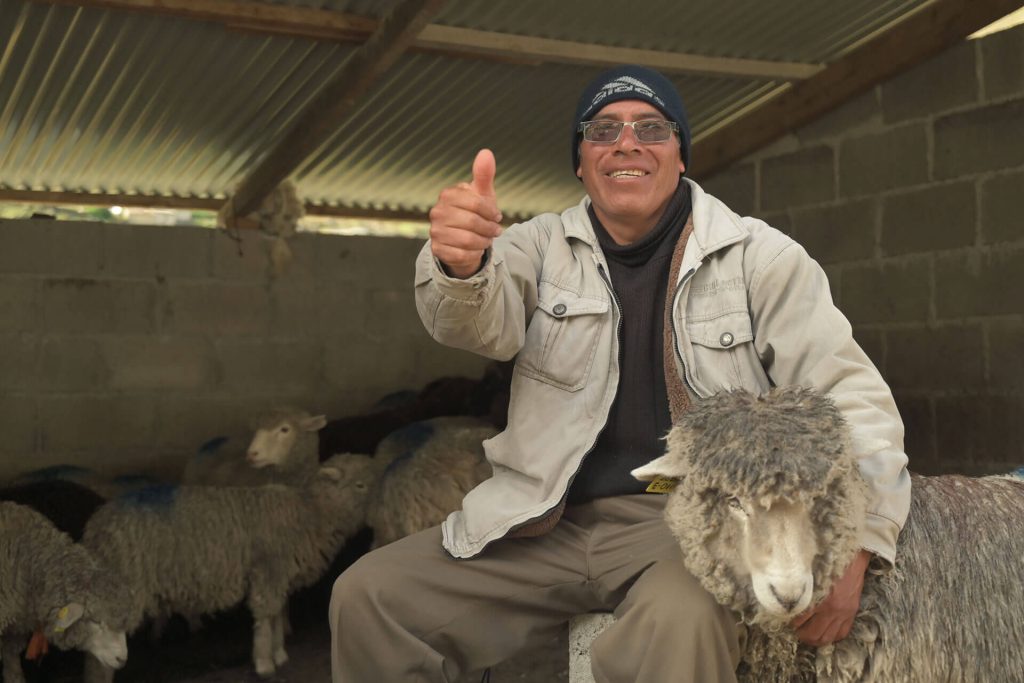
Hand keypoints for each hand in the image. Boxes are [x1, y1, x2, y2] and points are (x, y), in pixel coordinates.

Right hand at [428, 149, 502, 278]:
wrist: (465, 239)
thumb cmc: (475, 212)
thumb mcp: (482, 194)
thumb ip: (484, 174)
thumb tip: (486, 152)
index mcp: (447, 195)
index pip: (476, 203)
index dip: (491, 212)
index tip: (497, 216)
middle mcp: (437, 212)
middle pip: (473, 223)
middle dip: (489, 228)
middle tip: (495, 231)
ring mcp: (435, 231)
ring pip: (468, 240)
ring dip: (483, 242)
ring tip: (486, 239)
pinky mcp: (437, 250)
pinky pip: (461, 255)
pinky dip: (474, 254)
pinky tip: (475, 249)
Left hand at [791, 549, 870, 646]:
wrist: (852, 555)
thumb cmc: (828, 559)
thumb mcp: (809, 571)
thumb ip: (799, 585)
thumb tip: (783, 594)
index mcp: (820, 596)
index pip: (800, 618)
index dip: (789, 620)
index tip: (783, 618)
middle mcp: (833, 608)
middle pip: (813, 633)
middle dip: (801, 635)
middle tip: (793, 630)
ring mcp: (844, 612)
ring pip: (827, 638)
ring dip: (815, 639)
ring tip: (806, 635)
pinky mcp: (852, 612)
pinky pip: (842, 633)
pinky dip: (832, 637)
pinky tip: (823, 633)